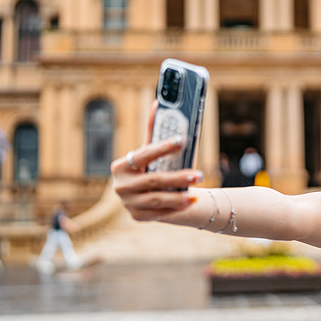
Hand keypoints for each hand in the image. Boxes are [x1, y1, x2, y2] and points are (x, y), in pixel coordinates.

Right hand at [111, 101, 202, 221]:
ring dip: (179, 196)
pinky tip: (190, 203)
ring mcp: (128, 203)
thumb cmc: (147, 168)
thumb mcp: (147, 152)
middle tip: (199, 174)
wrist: (142, 196)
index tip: (181, 141)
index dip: (162, 148)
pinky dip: (175, 208)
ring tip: (197, 192)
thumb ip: (152, 130)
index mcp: (121, 166)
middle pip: (154, 180)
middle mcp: (121, 185)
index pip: (144, 155)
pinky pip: (159, 213)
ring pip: (158, 199)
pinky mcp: (137, 216)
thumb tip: (157, 103)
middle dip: (178, 177)